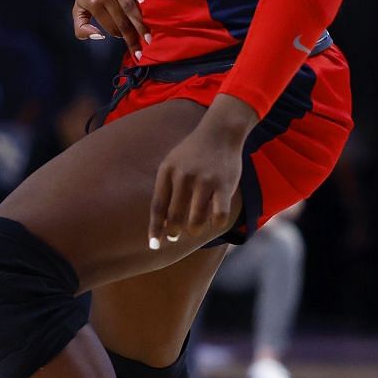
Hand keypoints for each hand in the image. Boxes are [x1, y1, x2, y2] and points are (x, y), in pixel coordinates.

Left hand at [72, 0, 147, 54]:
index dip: (119, 35)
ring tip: (148, 36)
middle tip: (142, 50)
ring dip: (139, 22)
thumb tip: (97, 37)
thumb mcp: (78, 6)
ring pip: (128, 6)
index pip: (110, 26)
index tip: (128, 39)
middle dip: (132, 37)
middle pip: (121, 20)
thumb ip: (80, 26)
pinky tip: (143, 1)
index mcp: (92, 4)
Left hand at [149, 96, 255, 247]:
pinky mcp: (224, 184)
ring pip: (195, 220)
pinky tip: (214, 221)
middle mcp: (184, 176)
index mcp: (167, 171)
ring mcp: (205, 181)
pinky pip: (218, 215)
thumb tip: (162, 222)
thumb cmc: (194, 153)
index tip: (153, 245)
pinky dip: (215, 224)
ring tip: (193, 230)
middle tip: (174, 236)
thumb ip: (166, 189)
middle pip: (174, 215)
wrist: (220, 132)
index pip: (158, 207)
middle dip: (173, 232)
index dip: (155, 228)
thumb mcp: (173, 164)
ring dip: (193, 230)